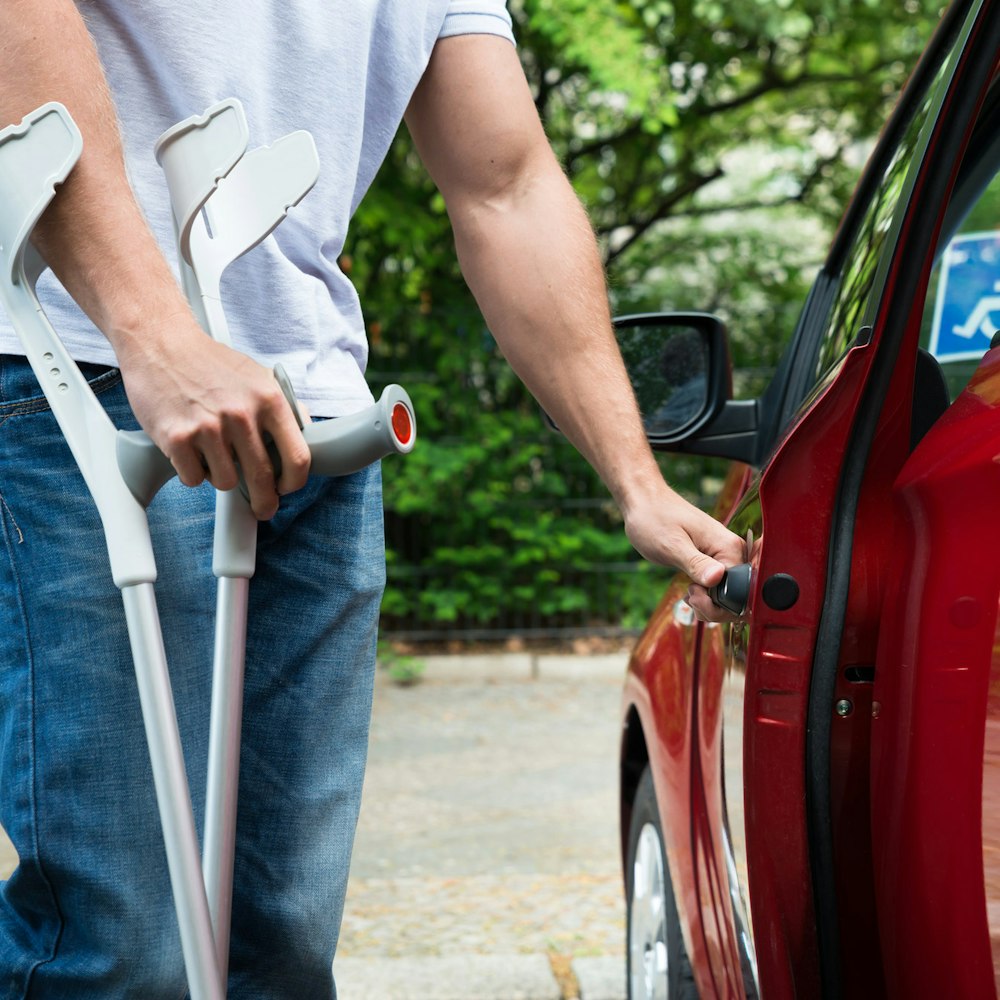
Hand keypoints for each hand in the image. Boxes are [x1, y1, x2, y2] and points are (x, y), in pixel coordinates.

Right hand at [116, 317, 310, 518]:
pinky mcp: (176, 438)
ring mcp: (208, 428)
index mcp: (269, 400)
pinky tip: (191, 451)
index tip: (287, 489)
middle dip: (264, 501)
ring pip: (226, 482)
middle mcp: (241, 414)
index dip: (295, 482)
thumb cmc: (210, 363)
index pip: (298, 458)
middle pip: (263, 479)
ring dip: (221, 476)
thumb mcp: (258, 377)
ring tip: (213, 454)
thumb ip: (283, 407)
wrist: (161, 343)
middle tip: (262, 507)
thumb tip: (306, 435)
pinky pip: (194, 479)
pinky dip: (193, 472)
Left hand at [622, 483, 745, 623]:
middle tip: (689, 597)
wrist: (644, 502)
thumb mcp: (672, 546)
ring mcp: (723, 555)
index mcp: (729, 546)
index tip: (693, 596)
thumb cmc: (654, 518)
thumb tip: (717, 577)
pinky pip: (718, 586)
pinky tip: (691, 591)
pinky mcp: (713, 559)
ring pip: (728, 594)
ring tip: (688, 593)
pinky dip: (706, 595)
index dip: (718, 603)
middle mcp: (732, 550)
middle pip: (738, 596)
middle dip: (714, 607)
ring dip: (709, 603)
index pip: (740, 591)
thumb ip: (696, 563)